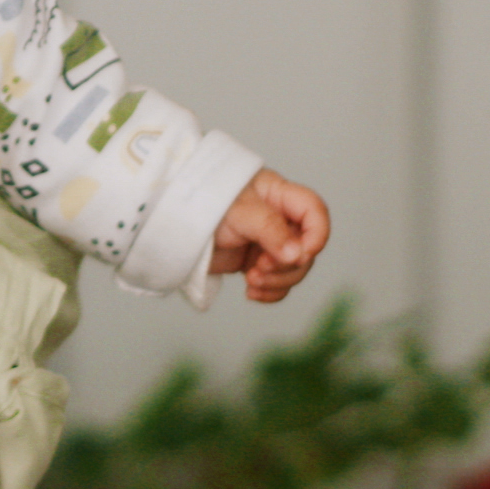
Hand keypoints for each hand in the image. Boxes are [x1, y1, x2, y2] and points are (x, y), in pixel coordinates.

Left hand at [209, 168, 330, 302]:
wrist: (172, 223)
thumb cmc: (203, 201)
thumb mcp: (241, 211)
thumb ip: (271, 230)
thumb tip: (298, 255)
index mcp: (280, 196)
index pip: (314, 212)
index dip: (317, 235)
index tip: (301, 254)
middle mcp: (279, 219)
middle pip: (306, 249)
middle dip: (287, 265)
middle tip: (260, 268)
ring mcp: (268, 243)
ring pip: (293, 270)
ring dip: (277, 281)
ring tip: (251, 280)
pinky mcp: (255, 263)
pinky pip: (276, 284)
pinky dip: (269, 292)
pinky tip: (251, 292)